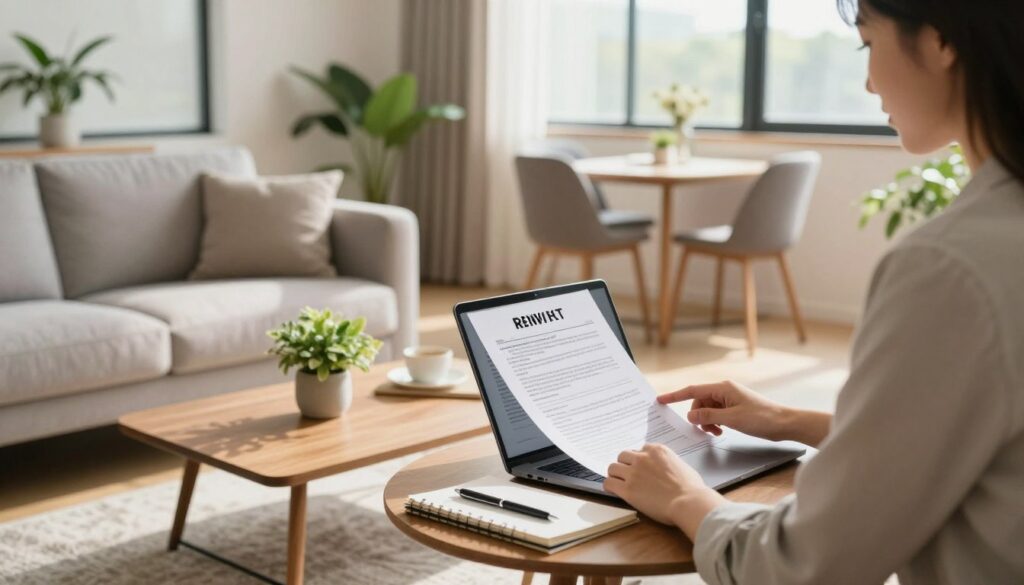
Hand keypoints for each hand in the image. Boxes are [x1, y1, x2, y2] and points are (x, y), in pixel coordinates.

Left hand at [604, 443, 726, 537]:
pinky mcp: (627, 489)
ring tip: (619, 482)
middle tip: (629, 475)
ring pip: (613, 467)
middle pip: (623, 456)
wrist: (688, 502)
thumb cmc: (691, 487)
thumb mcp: (680, 465)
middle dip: (625, 464)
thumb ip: (667, 462)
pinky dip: (609, 486)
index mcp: (657, 450)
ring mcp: (633, 473)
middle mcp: (642, 458)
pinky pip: (609, 483)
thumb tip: (664, 469)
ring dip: (616, 474)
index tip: (640, 467)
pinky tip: (613, 490)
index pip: (640, 449)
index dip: (639, 459)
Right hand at [659, 380, 831, 446]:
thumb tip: (690, 415)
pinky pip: (716, 414)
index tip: (660, 400)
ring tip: (717, 432)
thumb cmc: (763, 419)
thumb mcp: (732, 419)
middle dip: (699, 417)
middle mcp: (725, 391)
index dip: (674, 396)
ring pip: (707, 410)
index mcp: (722, 388)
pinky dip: (715, 423)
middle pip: (699, 403)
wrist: (785, 424)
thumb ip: (708, 417)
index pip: (692, 391)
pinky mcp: (735, 408)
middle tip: (707, 430)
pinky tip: (722, 431)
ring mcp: (730, 399)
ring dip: (708, 422)